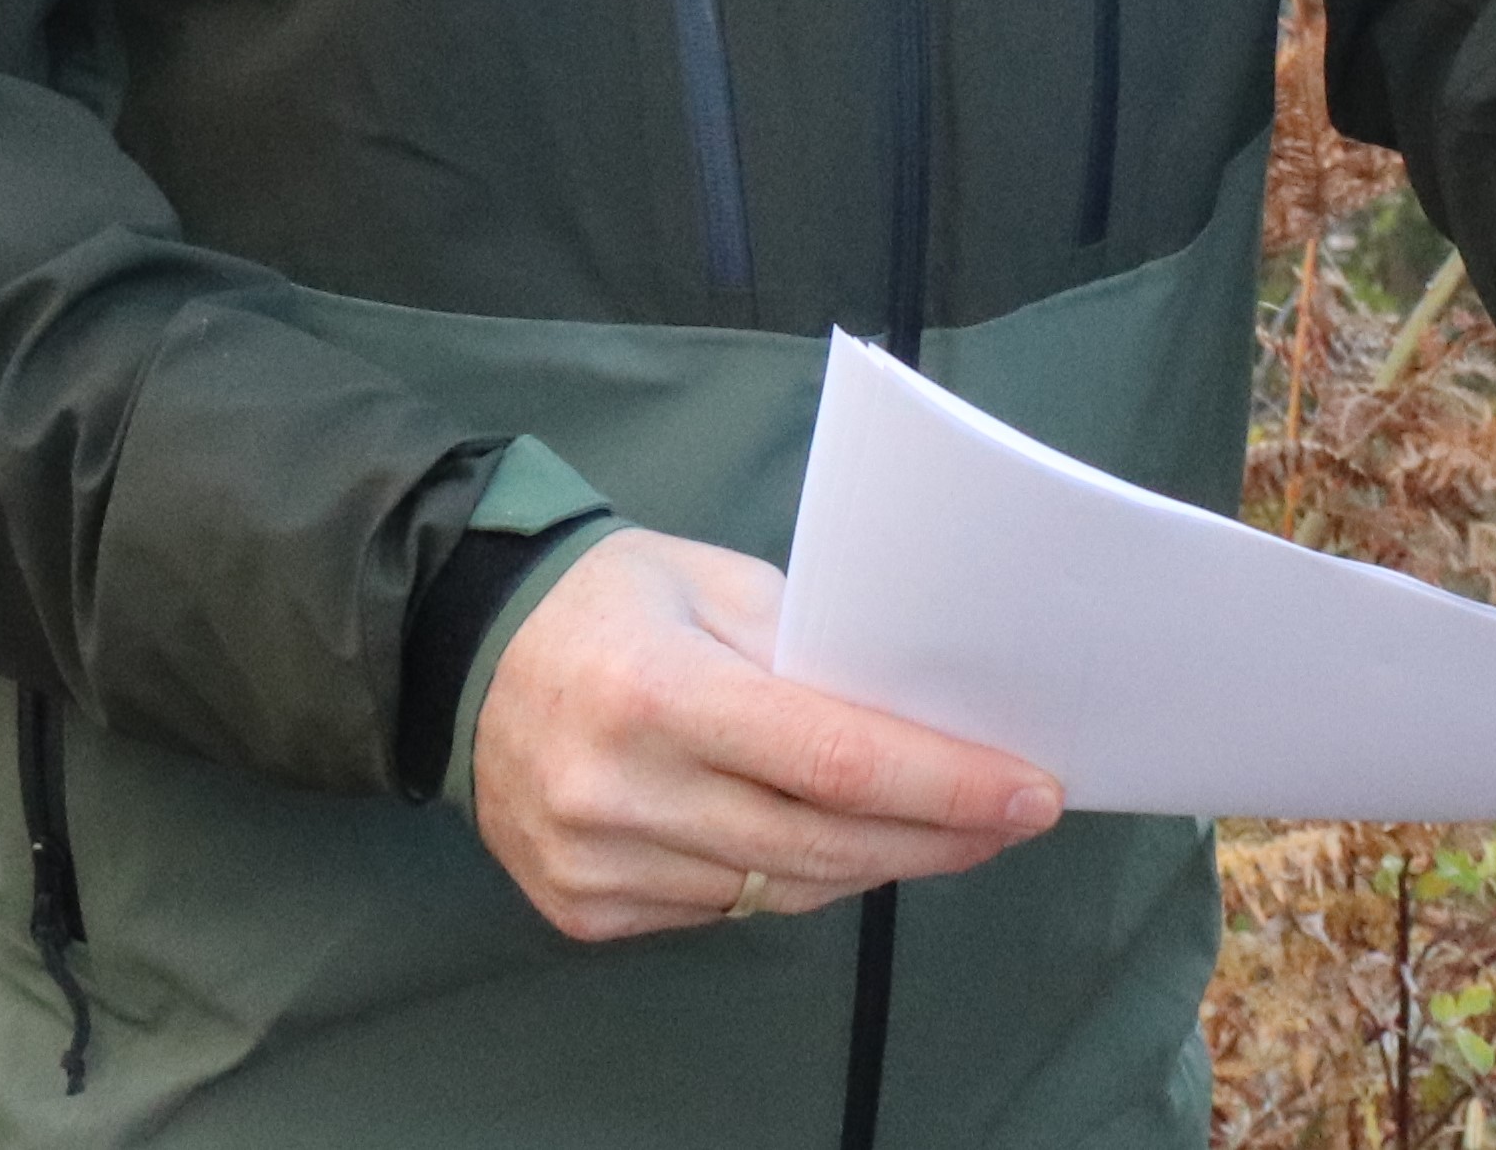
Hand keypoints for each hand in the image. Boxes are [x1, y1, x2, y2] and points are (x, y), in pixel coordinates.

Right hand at [467, 527, 1059, 941]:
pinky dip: (790, 879)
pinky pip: (723, 911)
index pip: (832, 759)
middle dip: (938, 836)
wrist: (464, 655)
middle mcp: (619, 792)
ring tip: (943, 832)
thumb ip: (813, 651)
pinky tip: (832, 844)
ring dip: (873, 862)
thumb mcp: (717, 583)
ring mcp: (595, 865)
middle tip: (1013, 818)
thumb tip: (927, 717)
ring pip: (779, 889)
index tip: (1031, 791)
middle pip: (820, 841)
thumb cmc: (613, 600)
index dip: (944, 785)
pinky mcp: (582, 910)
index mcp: (656, 692)